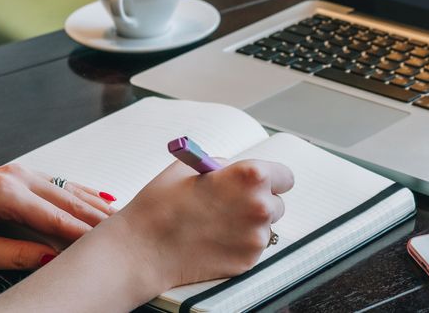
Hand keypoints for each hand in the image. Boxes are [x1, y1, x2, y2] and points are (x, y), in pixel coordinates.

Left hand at [0, 164, 116, 269]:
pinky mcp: (18, 174)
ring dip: (95, 205)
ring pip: (68, 190)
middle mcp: (18, 177)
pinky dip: (80, 193)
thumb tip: (49, 258)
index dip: (85, 236)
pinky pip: (58, 184)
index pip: (57, 219)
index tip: (106, 247)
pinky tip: (98, 199)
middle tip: (125, 235)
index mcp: (6, 194)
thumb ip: (14, 255)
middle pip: (70, 202)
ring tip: (120, 220)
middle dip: (99, 219)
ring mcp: (20, 172)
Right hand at [112, 159, 293, 287]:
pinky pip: (251, 248)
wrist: (144, 248)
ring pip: (264, 227)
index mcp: (250, 177)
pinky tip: (212, 240)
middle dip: (259, 203)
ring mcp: (256, 237)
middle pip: (277, 203)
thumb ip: (224, 167)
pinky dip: (238, 244)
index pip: (285, 176)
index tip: (262, 184)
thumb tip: (238, 173)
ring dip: (248, 225)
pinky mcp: (248, 261)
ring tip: (216, 224)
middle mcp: (260, 206)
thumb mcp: (192, 167)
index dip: (271, 179)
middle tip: (233, 205)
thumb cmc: (162, 204)